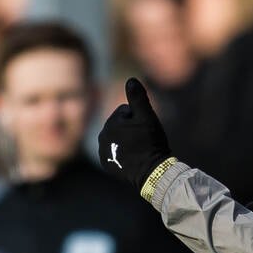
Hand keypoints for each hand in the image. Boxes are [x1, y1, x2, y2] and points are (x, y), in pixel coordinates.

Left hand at [97, 77, 173, 192]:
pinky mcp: (106, 164)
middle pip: (120, 125)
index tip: (144, 130)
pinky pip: (114, 153)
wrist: (151, 172)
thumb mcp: (147, 117)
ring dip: (127, 141)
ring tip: (138, 150)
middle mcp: (102, 137)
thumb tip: (130, 79)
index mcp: (110, 123)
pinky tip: (132, 159)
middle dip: (131, 129)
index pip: (126, 112)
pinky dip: (122, 154)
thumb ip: (138, 97)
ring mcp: (102, 152)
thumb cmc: (150, 143)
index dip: (138, 119)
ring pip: (117, 139)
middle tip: (143, 140)